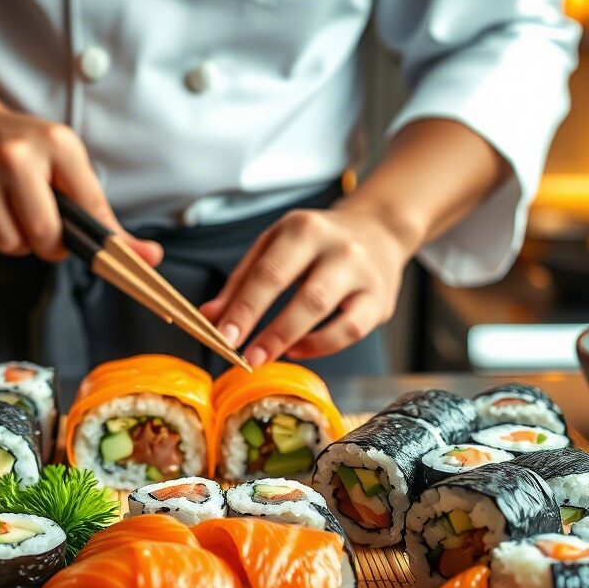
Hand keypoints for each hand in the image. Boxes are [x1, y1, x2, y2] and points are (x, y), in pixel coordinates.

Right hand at [0, 103, 161, 264]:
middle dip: (52, 245)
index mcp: (56, 145)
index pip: (91, 209)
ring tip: (17, 214)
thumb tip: (151, 257)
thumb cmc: (27, 151)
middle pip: (46, 235)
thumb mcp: (67, 164)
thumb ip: (103, 213)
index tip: (115, 258)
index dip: (102, 241)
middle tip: (48, 229)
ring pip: (13, 245)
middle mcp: (16, 156)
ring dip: (21, 242)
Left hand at [199, 206, 412, 365]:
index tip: (223, 337)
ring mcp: (363, 274)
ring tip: (265, 357)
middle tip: (244, 357)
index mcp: (303, 229)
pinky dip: (321, 345)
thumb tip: (209, 317)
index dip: (244, 309)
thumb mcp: (275, 246)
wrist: (378, 231)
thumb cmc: (316, 243)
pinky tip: (298, 349)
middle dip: (270, 331)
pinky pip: (351, 330)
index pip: (269, 274)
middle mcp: (338, 248)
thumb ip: (241, 281)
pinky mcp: (379, 300)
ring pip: (328, 313)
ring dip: (291, 340)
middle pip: (302, 295)